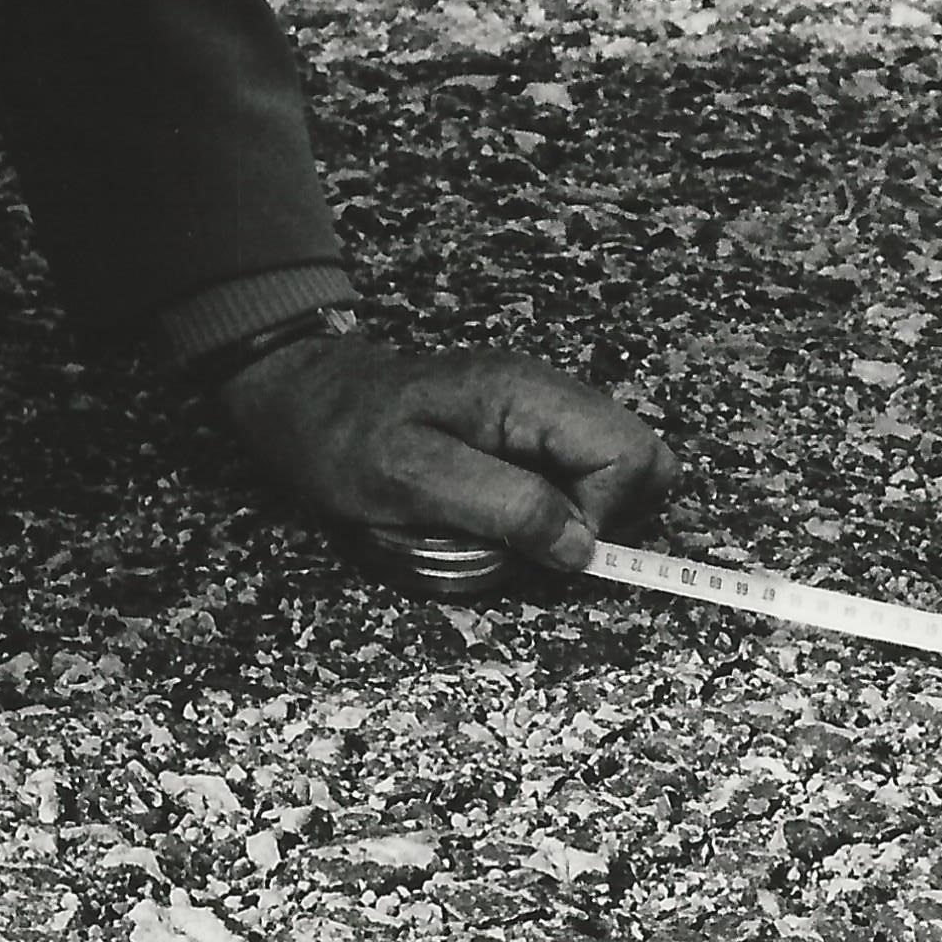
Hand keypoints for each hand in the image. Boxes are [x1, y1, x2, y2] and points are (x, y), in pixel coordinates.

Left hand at [215, 329, 666, 584]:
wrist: (300, 397)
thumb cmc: (343, 437)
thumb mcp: (412, 480)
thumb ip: (505, 507)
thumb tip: (582, 547)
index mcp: (530, 396)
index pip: (633, 455)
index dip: (603, 516)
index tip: (542, 544)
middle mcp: (549, 395)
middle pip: (641, 459)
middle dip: (603, 517)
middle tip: (535, 540)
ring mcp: (540, 411)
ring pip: (612, 472)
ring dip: (575, 517)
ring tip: (512, 528)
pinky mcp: (524, 432)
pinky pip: (572, 475)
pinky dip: (551, 507)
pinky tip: (500, 513)